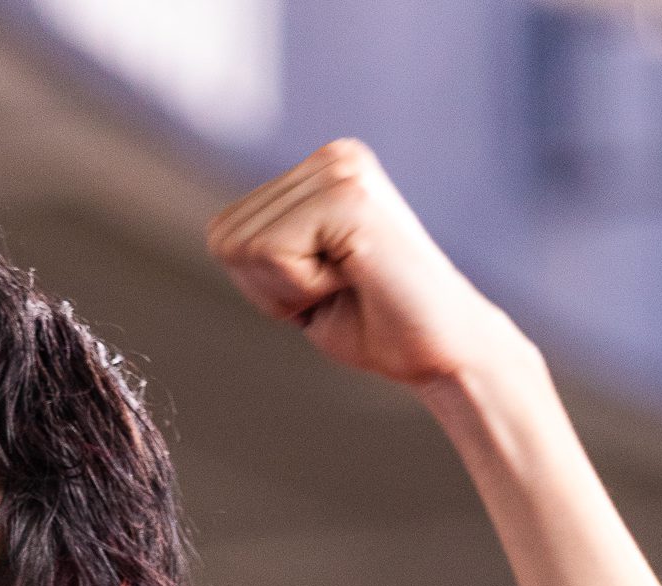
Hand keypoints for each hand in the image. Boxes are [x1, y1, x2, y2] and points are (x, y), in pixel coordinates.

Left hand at [206, 139, 520, 391]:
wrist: (442, 352)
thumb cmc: (376, 325)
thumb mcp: (300, 282)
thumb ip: (264, 251)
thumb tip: (219, 236)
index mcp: (319, 171)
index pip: (225, 233)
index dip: (261, 286)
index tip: (322, 291)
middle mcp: (331, 157)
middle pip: (227, 238)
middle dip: (270, 288)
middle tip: (337, 292)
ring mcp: (341, 169)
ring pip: (245, 247)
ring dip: (289, 289)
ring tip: (349, 284)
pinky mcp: (348, 194)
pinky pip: (271, 253)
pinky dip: (302, 288)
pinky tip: (354, 280)